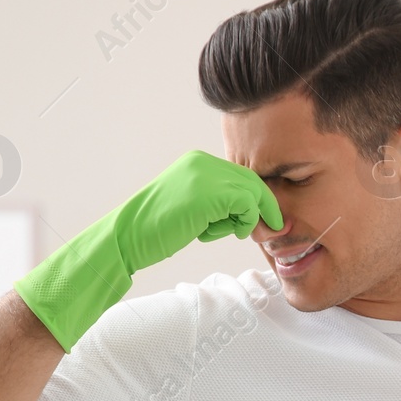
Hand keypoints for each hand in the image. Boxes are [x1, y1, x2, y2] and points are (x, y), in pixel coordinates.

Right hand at [110, 150, 283, 271]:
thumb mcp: (192, 207)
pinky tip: (232, 232)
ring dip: (250, 217)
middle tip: (271, 227)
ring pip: (253, 191)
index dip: (256, 198)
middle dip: (263, 206)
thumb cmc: (157, 230)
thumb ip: (219, 201)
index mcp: (197, 162)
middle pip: (251, 180)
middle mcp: (202, 163)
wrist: (129, 237)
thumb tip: (251, 210)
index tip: (264, 218)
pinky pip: (247, 203)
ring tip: (232, 231)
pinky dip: (246, 221)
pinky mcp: (210, 193)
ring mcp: (205, 175)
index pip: (240, 175)